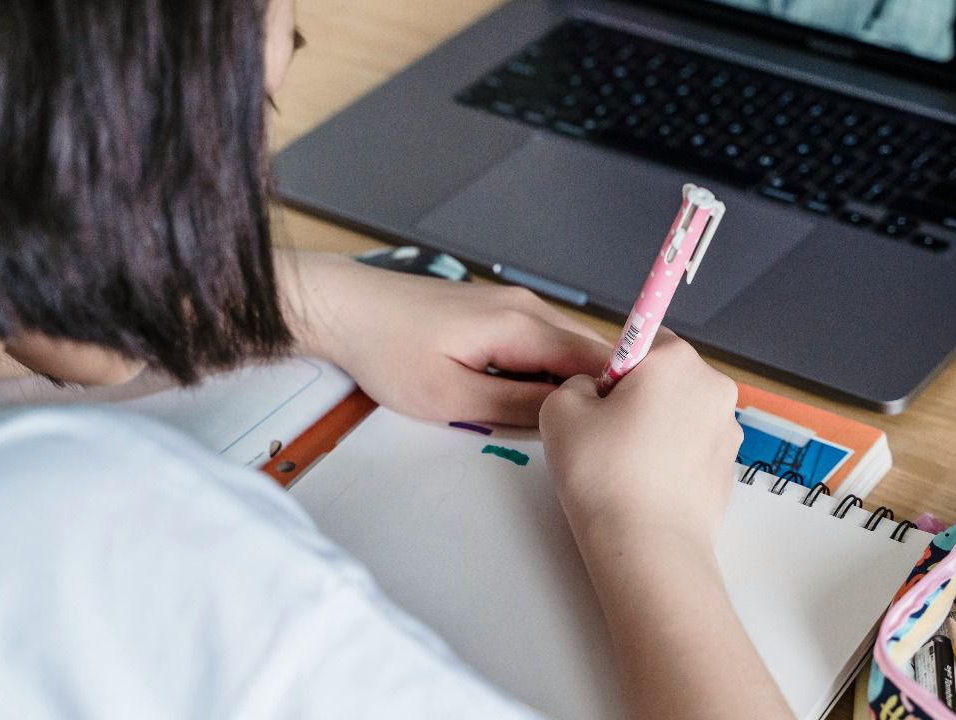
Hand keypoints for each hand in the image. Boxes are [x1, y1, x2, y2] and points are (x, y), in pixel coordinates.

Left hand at [277, 250, 610, 425]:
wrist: (342, 308)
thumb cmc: (388, 352)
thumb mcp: (452, 399)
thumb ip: (516, 408)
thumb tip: (567, 415)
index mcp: (523, 326)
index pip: (596, 359)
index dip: (612, 396)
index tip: (612, 432)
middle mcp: (527, 306)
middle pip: (586, 352)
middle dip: (591, 392)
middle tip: (582, 436)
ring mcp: (512, 304)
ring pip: (563, 348)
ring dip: (564, 384)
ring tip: (551, 422)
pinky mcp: (495, 310)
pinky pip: (539, 342)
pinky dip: (541, 371)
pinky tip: (521, 398)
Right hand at [541, 333, 789, 719]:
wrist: (648, 547)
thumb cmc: (602, 471)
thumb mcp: (560, 410)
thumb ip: (576, 383)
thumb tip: (596, 392)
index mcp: (677, 360)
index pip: (642, 338)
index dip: (612, 367)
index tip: (597, 401)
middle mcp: (714, 387)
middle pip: (665, 377)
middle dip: (636, 398)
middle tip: (603, 436)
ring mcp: (730, 431)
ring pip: (679, 415)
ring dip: (655, 430)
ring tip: (624, 469)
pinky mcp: (730, 470)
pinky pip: (692, 450)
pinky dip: (671, 460)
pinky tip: (646, 488)